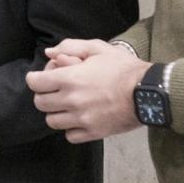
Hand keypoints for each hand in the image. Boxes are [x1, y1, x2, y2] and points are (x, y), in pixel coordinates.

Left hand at [26, 39, 148, 142]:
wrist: (148, 92)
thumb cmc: (123, 68)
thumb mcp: (97, 48)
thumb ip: (70, 47)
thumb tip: (50, 54)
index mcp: (69, 78)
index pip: (34, 83)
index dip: (36, 78)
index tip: (42, 77)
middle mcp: (71, 100)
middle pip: (40, 103)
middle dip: (44, 95)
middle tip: (56, 90)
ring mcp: (81, 119)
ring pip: (52, 121)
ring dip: (56, 112)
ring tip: (68, 105)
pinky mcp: (93, 133)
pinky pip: (69, 135)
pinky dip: (71, 128)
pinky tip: (79, 118)